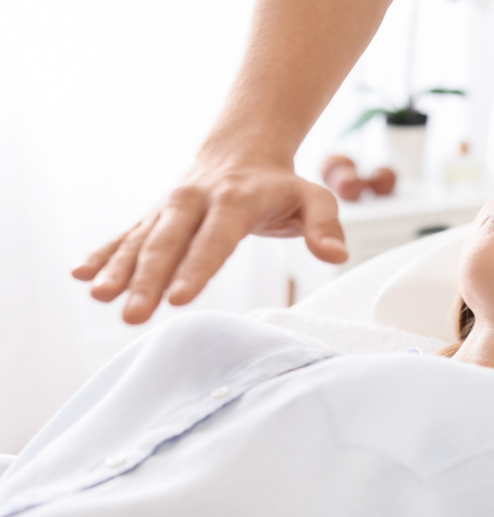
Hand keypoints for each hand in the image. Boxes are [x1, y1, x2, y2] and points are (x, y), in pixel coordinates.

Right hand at [72, 161, 347, 324]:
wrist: (242, 149)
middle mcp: (195, 201)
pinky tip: (82, 274)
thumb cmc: (282, 184)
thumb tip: (336, 255)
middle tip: (134, 315)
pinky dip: (105, 253)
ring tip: (98, 296)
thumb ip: (325, 225)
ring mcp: (170, 208)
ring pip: (141, 240)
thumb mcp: (315, 198)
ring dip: (119, 269)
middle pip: (169, 243)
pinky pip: (127, 235)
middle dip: (149, 280)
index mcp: (235, 199)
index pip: (215, 239)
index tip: (179, 298)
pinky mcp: (155, 215)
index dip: (196, 268)